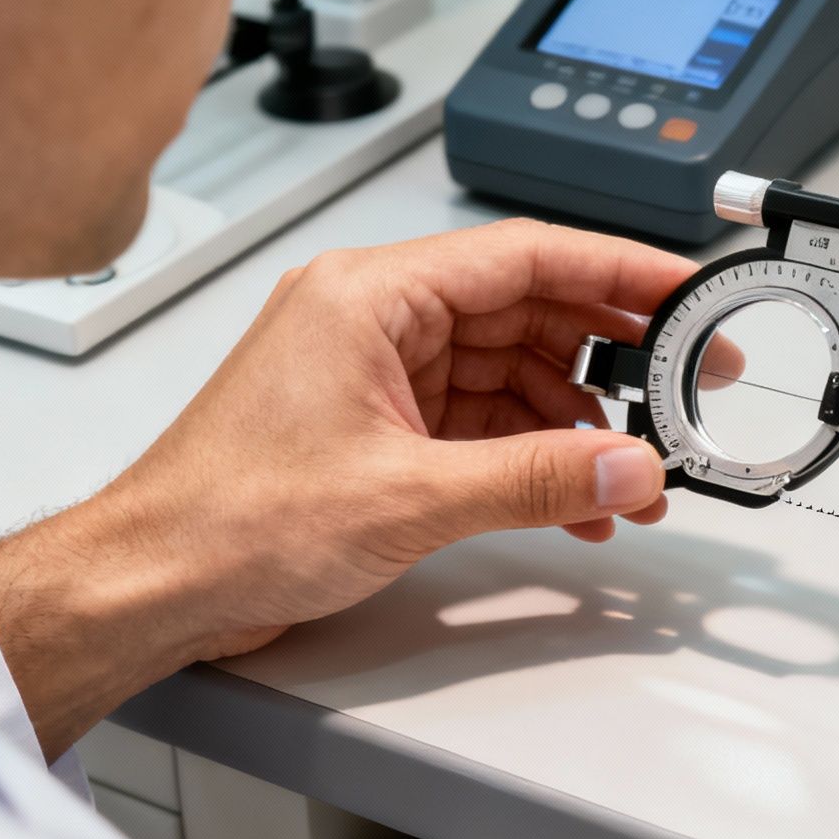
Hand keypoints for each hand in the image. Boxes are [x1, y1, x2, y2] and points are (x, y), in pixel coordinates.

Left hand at [0, 219, 714, 756]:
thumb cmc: (226, 518)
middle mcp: (374, 318)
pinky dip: (533, 456)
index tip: (687, 291)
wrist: (150, 584)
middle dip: (614, 356)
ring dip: (578, 423)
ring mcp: (376, 373)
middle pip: (527, 311)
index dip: (619, 269)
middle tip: (688, 385)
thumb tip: (628, 466)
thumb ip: (535, 478)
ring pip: (511, 373)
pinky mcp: (378, 427)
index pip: (525, 254)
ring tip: (633, 475)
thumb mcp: (407, 497)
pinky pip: (482, 423)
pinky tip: (576, 498)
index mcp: (370, 294)